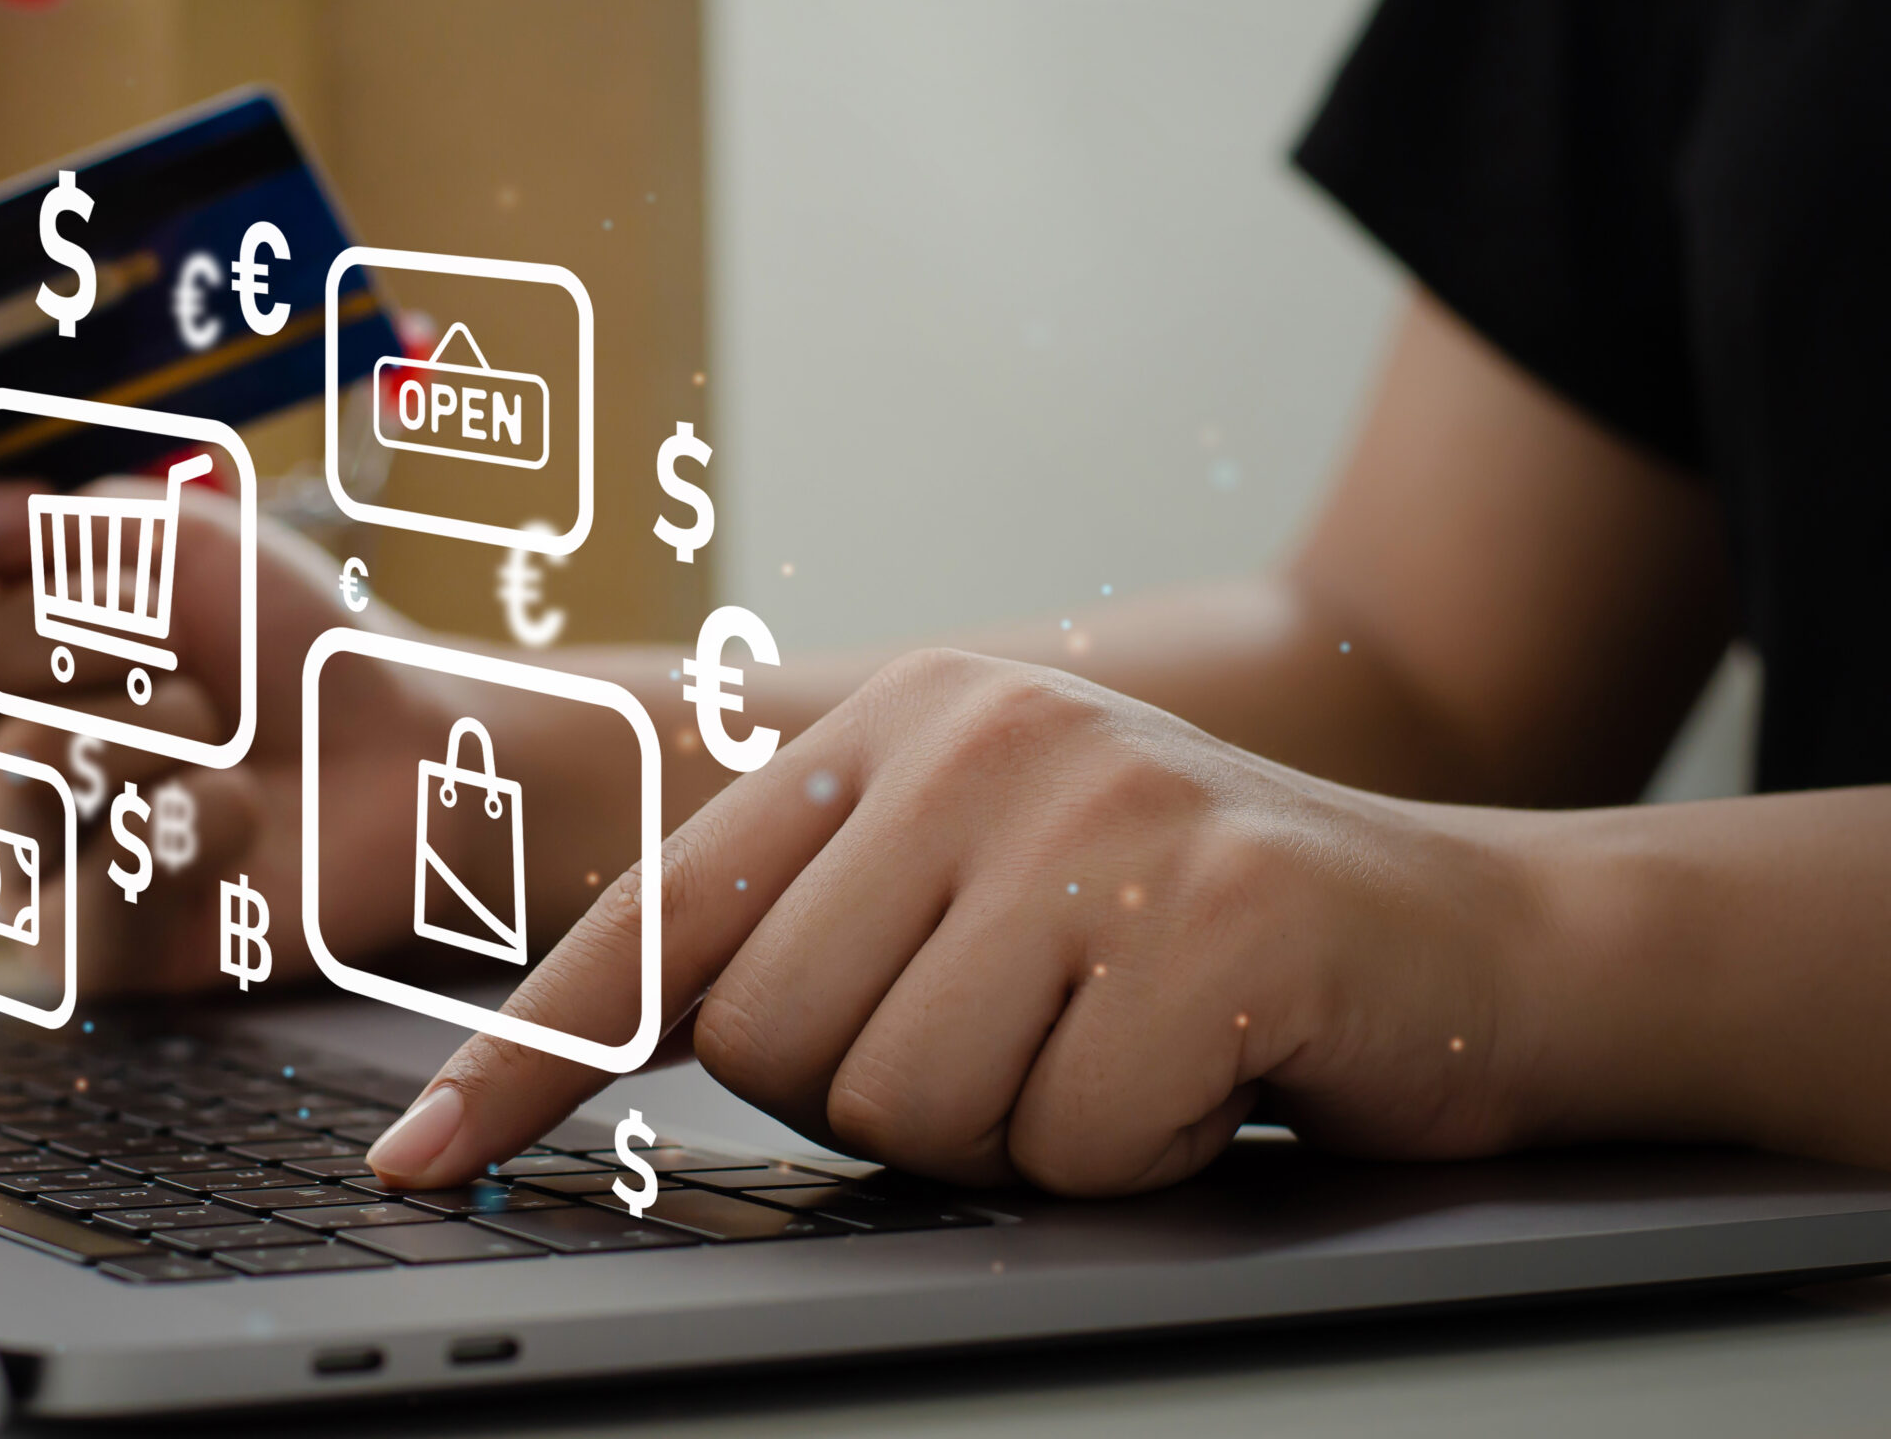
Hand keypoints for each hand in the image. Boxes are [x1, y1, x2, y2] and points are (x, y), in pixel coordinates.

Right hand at [0, 473, 483, 995]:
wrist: (409, 740)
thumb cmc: (283, 638)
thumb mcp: (148, 539)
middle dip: (102, 634)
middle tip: (185, 658)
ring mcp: (16, 855)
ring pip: (7, 774)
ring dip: (146, 730)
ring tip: (217, 732)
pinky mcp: (87, 945)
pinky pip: (71, 899)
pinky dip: (180, 835)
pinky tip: (231, 812)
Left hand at [367, 648, 1552, 1194]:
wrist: (1480, 941)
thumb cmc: (1195, 946)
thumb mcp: (988, 898)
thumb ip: (831, 932)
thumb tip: (643, 1039)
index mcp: (889, 736)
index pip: (658, 917)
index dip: (525, 1054)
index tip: (418, 1161)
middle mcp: (973, 740)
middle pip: (772, 1044)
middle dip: (881, 1103)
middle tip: (1025, 1050)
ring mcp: (1092, 814)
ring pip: (902, 1106)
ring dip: (1014, 1135)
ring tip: (1120, 1049)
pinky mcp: (1208, 911)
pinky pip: (1063, 1142)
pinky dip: (1133, 1155)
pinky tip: (1209, 1073)